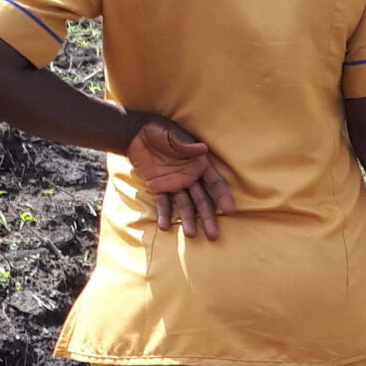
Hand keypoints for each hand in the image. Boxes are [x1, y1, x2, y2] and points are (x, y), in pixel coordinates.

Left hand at [126, 115, 236, 239]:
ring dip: (188, 220)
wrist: (135, 133)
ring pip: (185, 205)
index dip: (223, 196)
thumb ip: (186, 146)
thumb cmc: (159, 130)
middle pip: (202, 200)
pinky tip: (165, 227)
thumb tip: (203, 149)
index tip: (230, 210)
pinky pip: (163, 202)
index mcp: (199, 164)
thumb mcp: (173, 135)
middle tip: (214, 234)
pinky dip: (164, 214)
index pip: (215, 183)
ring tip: (190, 235)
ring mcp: (176, 184)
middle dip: (208, 217)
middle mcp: (191, 177)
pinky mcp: (159, 187)